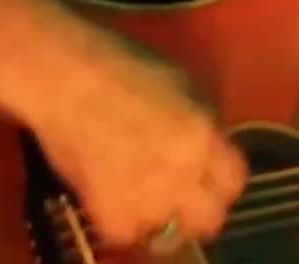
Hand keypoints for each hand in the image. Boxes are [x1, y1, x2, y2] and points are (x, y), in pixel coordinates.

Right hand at [27, 29, 246, 253]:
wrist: (64, 79)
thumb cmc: (122, 65)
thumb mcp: (182, 84)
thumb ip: (201, 123)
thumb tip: (207, 145)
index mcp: (204, 138)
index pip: (234, 183)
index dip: (220, 182)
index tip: (207, 180)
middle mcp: (184, 175)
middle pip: (209, 220)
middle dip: (196, 210)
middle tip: (177, 198)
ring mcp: (148, 200)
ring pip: (166, 233)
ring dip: (156, 215)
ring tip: (136, 193)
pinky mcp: (110, 216)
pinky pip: (126, 233)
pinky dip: (120, 220)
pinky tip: (109, 195)